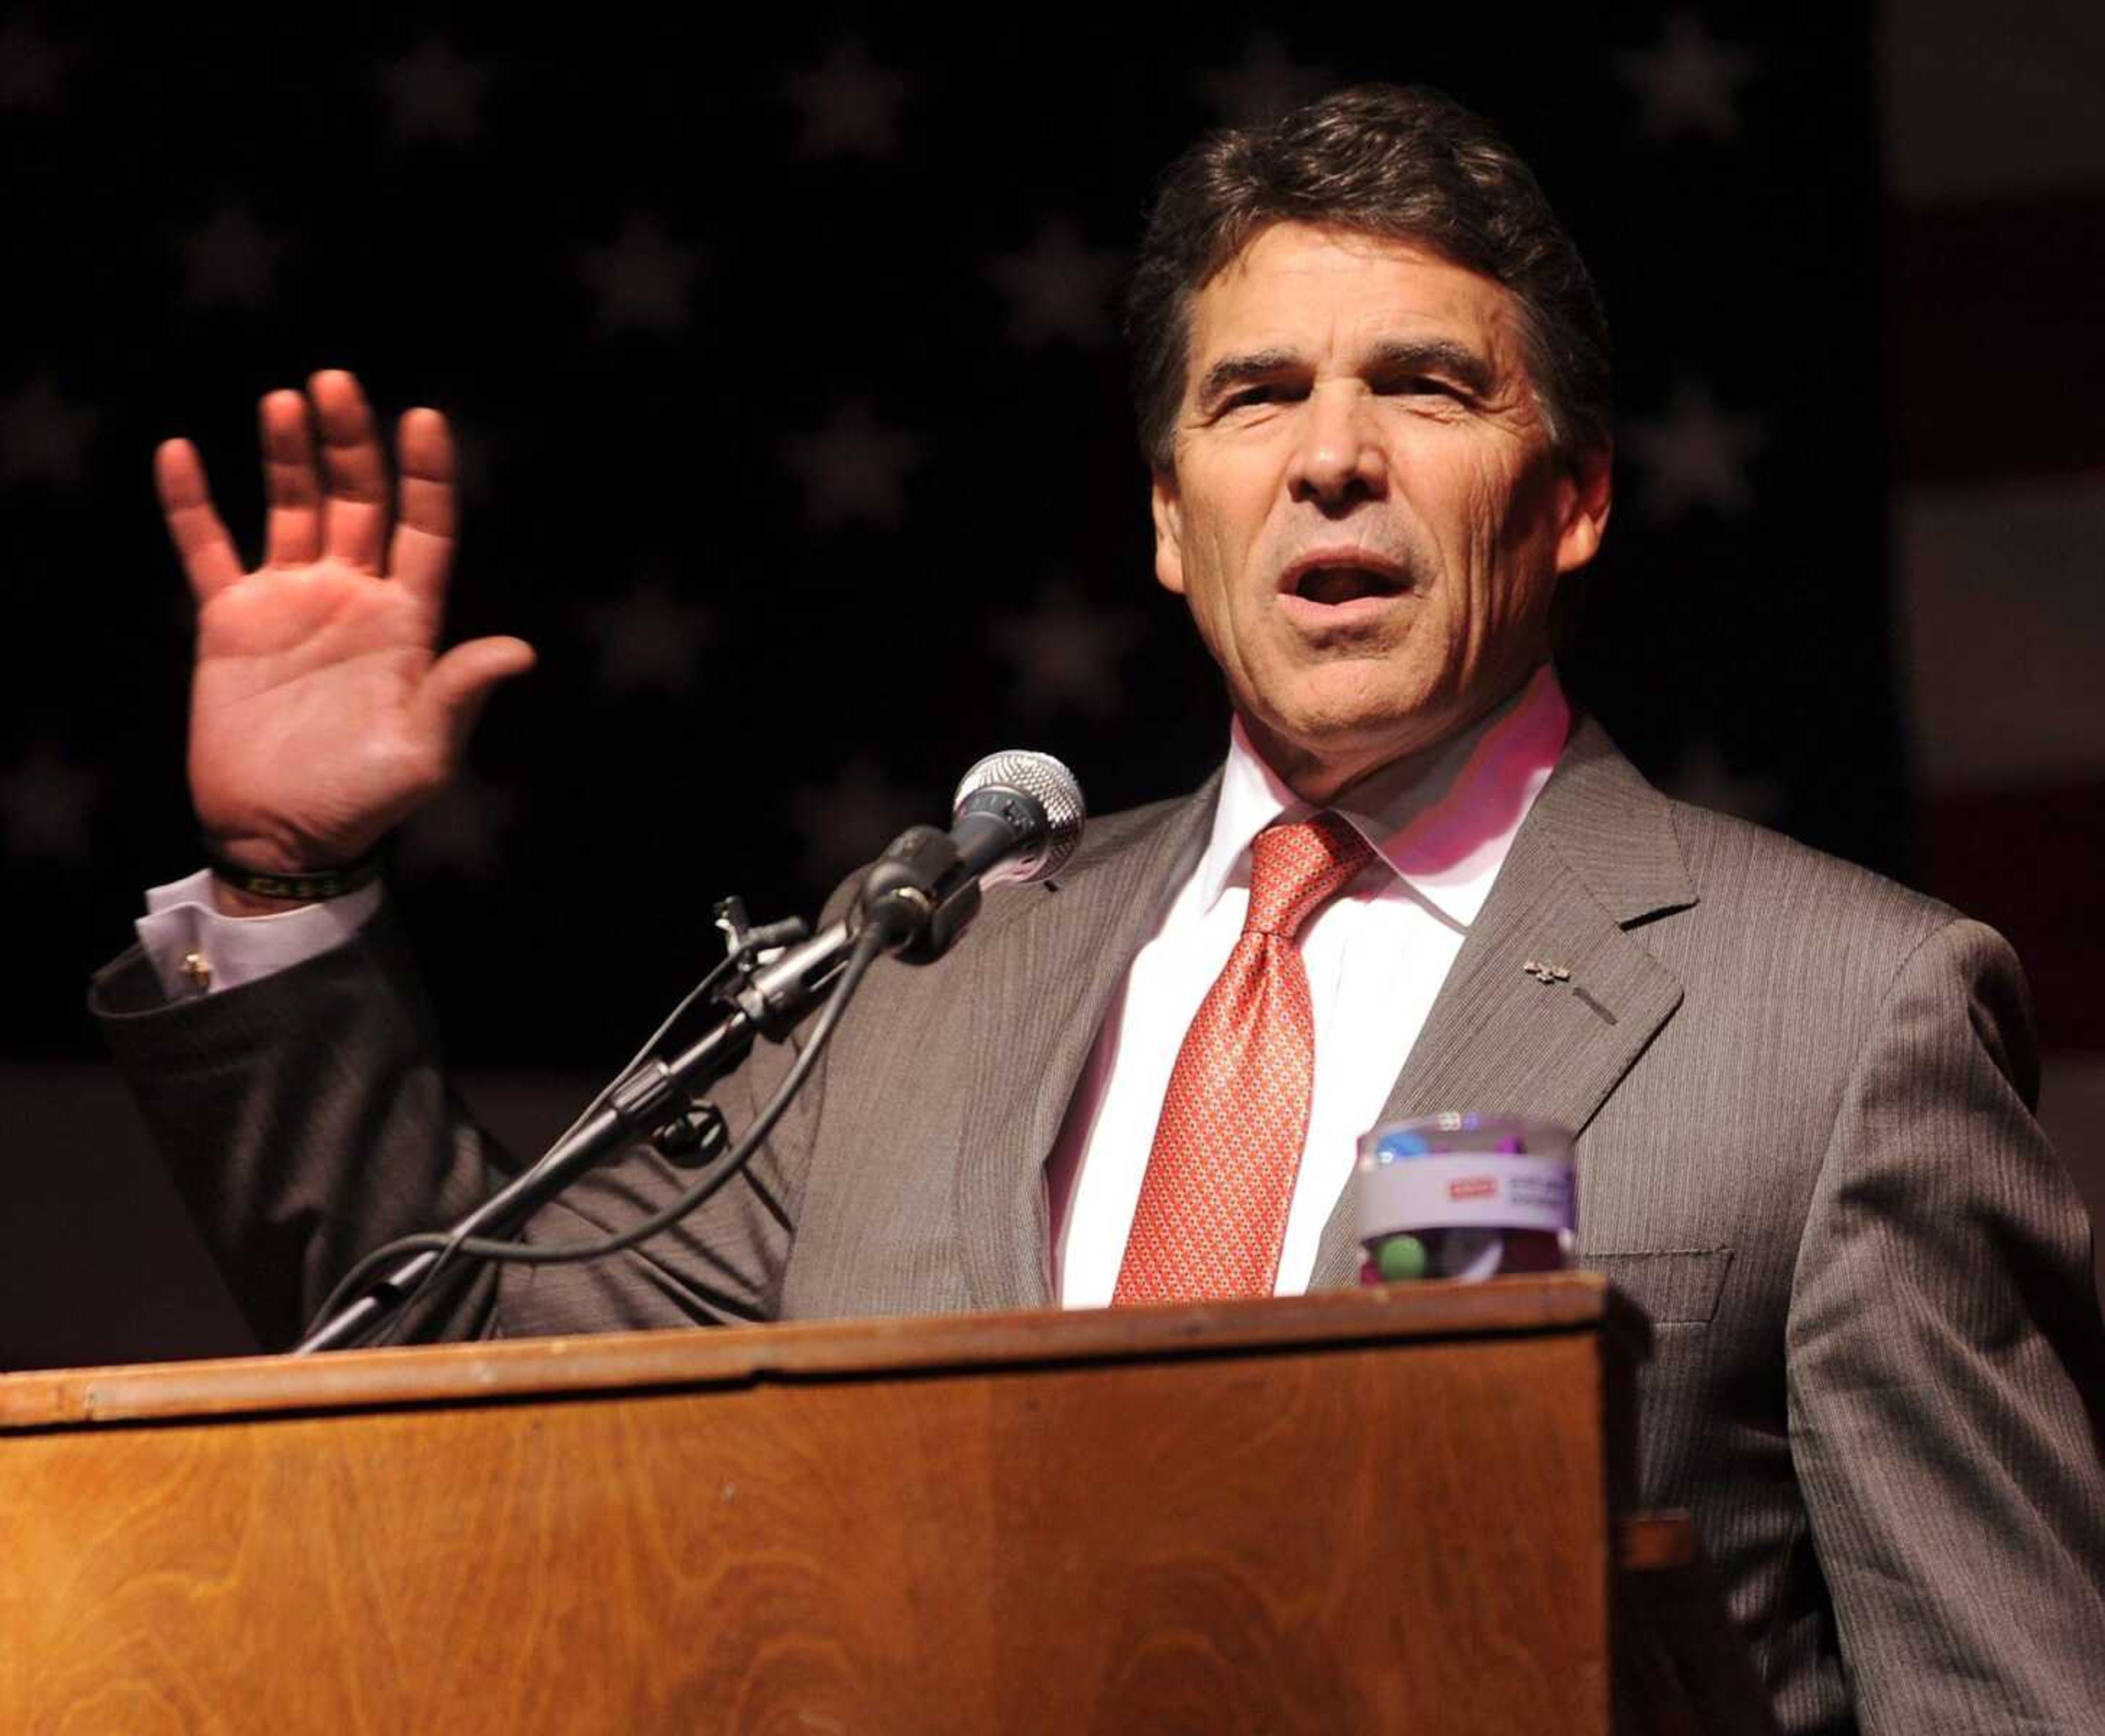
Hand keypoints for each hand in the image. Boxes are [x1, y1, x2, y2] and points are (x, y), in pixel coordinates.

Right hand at [157, 371, 534, 894]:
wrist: (284, 836)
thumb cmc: (363, 800)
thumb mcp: (423, 752)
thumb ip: (460, 693)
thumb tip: (519, 653)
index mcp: (406, 620)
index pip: (425, 530)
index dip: (426, 476)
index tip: (424, 419)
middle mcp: (352, 596)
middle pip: (358, 501)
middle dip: (351, 443)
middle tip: (337, 382)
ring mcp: (290, 602)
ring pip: (291, 508)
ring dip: (290, 455)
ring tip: (286, 401)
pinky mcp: (231, 620)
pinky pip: (208, 549)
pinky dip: (193, 504)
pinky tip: (183, 453)